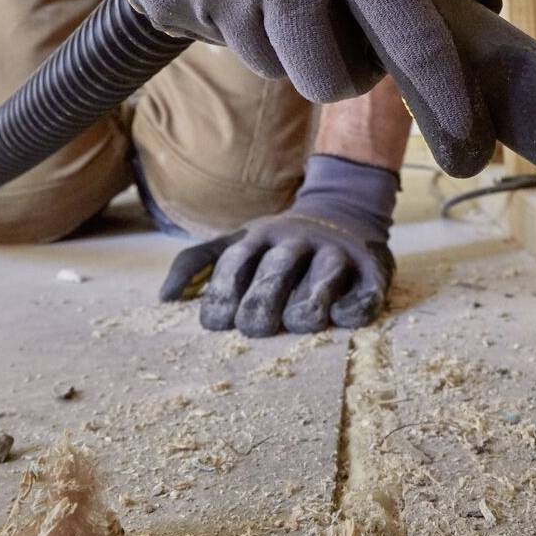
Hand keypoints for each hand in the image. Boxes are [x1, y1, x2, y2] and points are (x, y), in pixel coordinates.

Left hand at [158, 154, 398, 335]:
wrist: (345, 208)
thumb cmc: (281, 241)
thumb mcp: (239, 240)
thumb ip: (199, 262)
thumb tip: (164, 298)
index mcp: (259, 237)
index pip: (234, 266)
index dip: (222, 298)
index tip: (219, 323)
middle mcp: (296, 242)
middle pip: (274, 275)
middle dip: (260, 308)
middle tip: (255, 327)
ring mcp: (335, 255)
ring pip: (320, 282)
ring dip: (305, 309)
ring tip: (297, 323)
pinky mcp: (371, 271)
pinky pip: (363, 295)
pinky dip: (351, 310)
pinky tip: (338, 319)